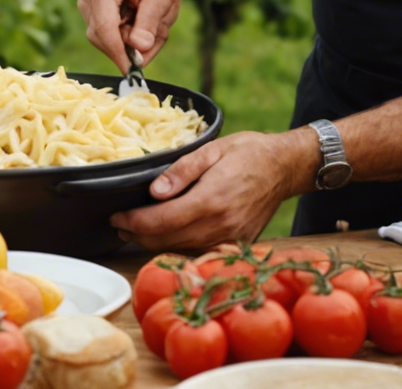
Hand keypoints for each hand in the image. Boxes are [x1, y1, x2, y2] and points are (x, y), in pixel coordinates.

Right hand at [77, 0, 182, 70]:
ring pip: (109, 44)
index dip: (118, 52)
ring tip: (153, 22)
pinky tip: (142, 25)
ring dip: (135, 43)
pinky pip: (112, 42)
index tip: (133, 71)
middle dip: (132, 45)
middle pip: (104, 39)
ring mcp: (88, 12)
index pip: (104, 28)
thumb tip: (139, 48)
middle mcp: (87, 1)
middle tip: (158, 31)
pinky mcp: (93, 20)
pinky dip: (132, 41)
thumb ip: (150, 19)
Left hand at [109, 130, 313, 251]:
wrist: (285, 167)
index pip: (161, 221)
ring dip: (156, 243)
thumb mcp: (211, 150)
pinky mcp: (238, 243)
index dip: (133, 222)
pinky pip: (200, 251)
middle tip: (120, 224)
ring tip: (137, 230)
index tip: (116, 217)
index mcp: (211, 200)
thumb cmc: (248, 152)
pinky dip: (179, 245)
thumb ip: (181, 171)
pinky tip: (167, 234)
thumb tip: (154, 192)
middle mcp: (221, 225)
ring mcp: (231, 238)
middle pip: (168, 241)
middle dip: (138, 235)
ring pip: (182, 249)